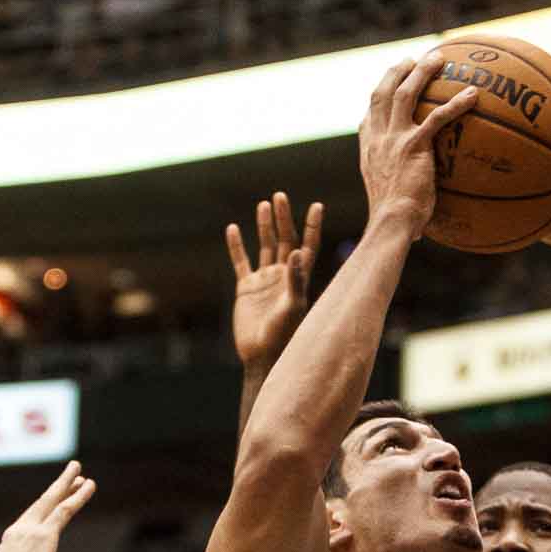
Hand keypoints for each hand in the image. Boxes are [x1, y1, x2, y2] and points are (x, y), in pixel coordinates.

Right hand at [0, 460, 96, 551]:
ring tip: (80, 471)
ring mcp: (30, 531)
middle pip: (42, 504)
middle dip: (59, 488)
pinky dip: (78, 496)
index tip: (61, 497)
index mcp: (12, 545)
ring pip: (53, 501)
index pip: (33, 520)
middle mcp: (18, 532)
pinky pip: (65, 510)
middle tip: (74, 474)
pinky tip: (89, 484)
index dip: (48, 507)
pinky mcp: (45, 535)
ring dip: (68, 484)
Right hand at [227, 191, 323, 370]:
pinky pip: (241, 262)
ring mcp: (265, 281)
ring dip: (264, 226)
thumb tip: (299, 252)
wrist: (262, 355)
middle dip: (283, 219)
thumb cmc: (283, 334)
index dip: (312, 226)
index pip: (308, 246)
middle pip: (285, 240)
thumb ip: (296, 280)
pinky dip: (237, 246)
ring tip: (263, 204)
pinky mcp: (247, 289)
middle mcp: (283, 276)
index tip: (317, 205)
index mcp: (298, 278)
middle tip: (279, 196)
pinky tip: (233, 229)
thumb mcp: (292, 307)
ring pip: (265, 247)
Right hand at [359, 52, 477, 230]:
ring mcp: (394, 139)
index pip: (369, 117)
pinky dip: (456, 103)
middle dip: (396, 71)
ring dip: (421, 72)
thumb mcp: (390, 201)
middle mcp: (378, 139)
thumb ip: (401, 193)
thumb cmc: (395, 222)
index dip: (377, 99)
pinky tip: (473, 94)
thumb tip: (418, 218)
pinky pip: (438, 117)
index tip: (387, 86)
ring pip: (405, 93)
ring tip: (438, 57)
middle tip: (410, 59)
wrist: (390, 224)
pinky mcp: (414, 145)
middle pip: (382, 93)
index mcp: (370, 150)